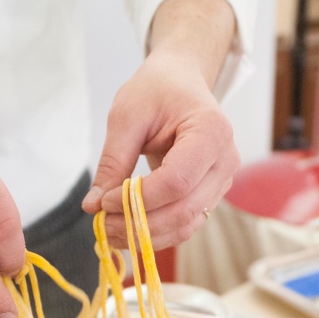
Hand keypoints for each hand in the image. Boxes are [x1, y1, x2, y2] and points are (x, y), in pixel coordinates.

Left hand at [81, 48, 239, 249]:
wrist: (181, 81)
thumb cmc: (157, 90)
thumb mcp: (127, 116)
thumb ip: (113, 161)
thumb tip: (93, 206)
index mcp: (211, 132)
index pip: (177, 181)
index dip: (139, 200)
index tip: (104, 202)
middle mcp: (225, 161)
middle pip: (184, 210)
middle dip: (140, 224)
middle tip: (102, 226)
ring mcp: (222, 181)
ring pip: (186, 224)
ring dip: (147, 236)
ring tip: (110, 232)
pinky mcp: (211, 194)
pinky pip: (186, 223)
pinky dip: (157, 233)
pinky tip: (128, 230)